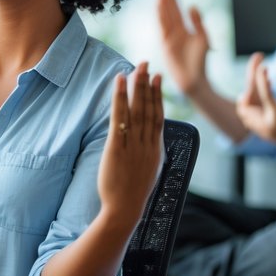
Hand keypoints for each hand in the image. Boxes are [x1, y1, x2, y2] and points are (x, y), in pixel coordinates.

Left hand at [97, 62, 163, 222]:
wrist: (125, 211)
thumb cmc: (133, 194)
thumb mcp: (148, 171)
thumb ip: (148, 153)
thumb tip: (148, 140)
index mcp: (156, 150)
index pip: (158, 117)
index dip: (158, 95)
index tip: (157, 78)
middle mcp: (147, 145)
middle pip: (148, 108)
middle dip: (147, 84)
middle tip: (146, 64)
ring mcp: (133, 146)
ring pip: (136, 111)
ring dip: (135, 87)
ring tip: (134, 68)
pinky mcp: (117, 148)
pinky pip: (118, 119)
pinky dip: (119, 99)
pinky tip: (117, 84)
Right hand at [156, 0, 209, 97]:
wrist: (195, 79)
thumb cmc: (200, 61)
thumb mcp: (202, 38)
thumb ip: (197, 22)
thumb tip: (192, 5)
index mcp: (182, 30)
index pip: (175, 10)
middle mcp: (174, 32)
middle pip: (169, 11)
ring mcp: (169, 38)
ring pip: (165, 18)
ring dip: (162, 5)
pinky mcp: (166, 45)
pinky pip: (163, 27)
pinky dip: (161, 16)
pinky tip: (160, 6)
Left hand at [235, 53, 275, 145]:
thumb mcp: (273, 107)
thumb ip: (265, 89)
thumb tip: (260, 71)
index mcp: (245, 111)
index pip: (249, 86)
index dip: (252, 69)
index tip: (259, 56)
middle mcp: (247, 111)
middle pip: (250, 86)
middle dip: (253, 71)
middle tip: (259, 55)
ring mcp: (254, 111)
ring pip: (255, 90)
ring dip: (260, 79)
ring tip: (262, 62)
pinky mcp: (262, 111)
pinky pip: (261, 95)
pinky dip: (265, 87)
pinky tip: (271, 81)